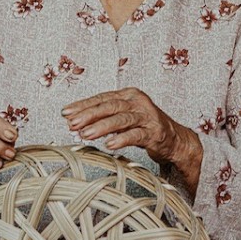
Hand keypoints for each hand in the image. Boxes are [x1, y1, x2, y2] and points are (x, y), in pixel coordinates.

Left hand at [63, 88, 200, 167]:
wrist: (174, 139)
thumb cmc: (145, 127)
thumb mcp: (123, 118)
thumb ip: (102, 118)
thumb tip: (73, 122)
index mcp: (128, 95)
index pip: (102, 98)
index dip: (83, 105)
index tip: (66, 113)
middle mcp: (138, 102)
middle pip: (110, 106)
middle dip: (89, 115)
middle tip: (73, 124)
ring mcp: (147, 116)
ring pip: (122, 119)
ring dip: (102, 127)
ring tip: (86, 134)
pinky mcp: (155, 132)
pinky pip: (136, 135)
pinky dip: (122, 139)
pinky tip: (110, 144)